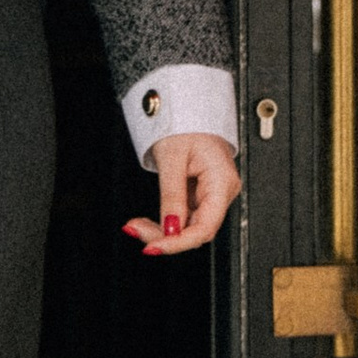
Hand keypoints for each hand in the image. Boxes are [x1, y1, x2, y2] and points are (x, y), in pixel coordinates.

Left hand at [123, 134, 240, 257]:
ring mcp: (213, 195)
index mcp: (222, 182)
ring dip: (162, 230)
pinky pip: (185, 217)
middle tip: (136, 230)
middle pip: (197, 230)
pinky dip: (165, 221)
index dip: (180, 242)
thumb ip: (172, 196)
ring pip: (189, 227)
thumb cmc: (185, 124)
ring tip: (136, 225)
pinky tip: (147, 222)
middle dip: (165, 237)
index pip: (205, 226)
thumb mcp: (172, 158)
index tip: (155, 247)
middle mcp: (222, 191)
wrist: (187, 110)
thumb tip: (170, 228)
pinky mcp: (202, 195)